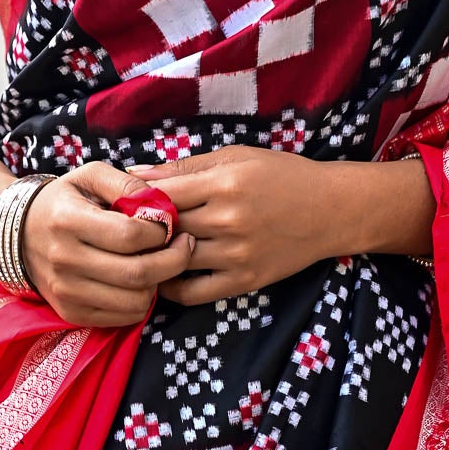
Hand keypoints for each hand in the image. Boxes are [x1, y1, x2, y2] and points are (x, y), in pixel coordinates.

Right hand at [19, 161, 195, 326]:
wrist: (20, 233)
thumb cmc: (64, 200)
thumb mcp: (90, 175)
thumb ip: (126, 183)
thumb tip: (159, 204)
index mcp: (69, 220)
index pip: (130, 236)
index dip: (160, 232)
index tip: (170, 224)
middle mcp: (65, 260)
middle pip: (137, 273)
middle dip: (173, 260)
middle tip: (184, 245)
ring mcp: (66, 292)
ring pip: (135, 301)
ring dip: (158, 283)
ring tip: (159, 262)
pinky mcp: (71, 313)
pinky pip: (122, 318)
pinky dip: (140, 302)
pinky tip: (139, 280)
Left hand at [128, 145, 332, 303]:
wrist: (329, 210)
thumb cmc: (280, 175)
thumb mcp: (235, 157)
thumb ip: (186, 167)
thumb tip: (136, 173)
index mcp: (225, 183)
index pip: (162, 193)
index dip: (134, 196)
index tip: (119, 198)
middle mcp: (229, 220)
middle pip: (164, 227)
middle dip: (138, 226)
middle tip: (119, 225)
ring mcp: (236, 255)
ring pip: (174, 259)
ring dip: (152, 255)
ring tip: (137, 248)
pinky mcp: (244, 281)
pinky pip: (194, 292)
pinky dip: (170, 287)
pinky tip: (162, 273)